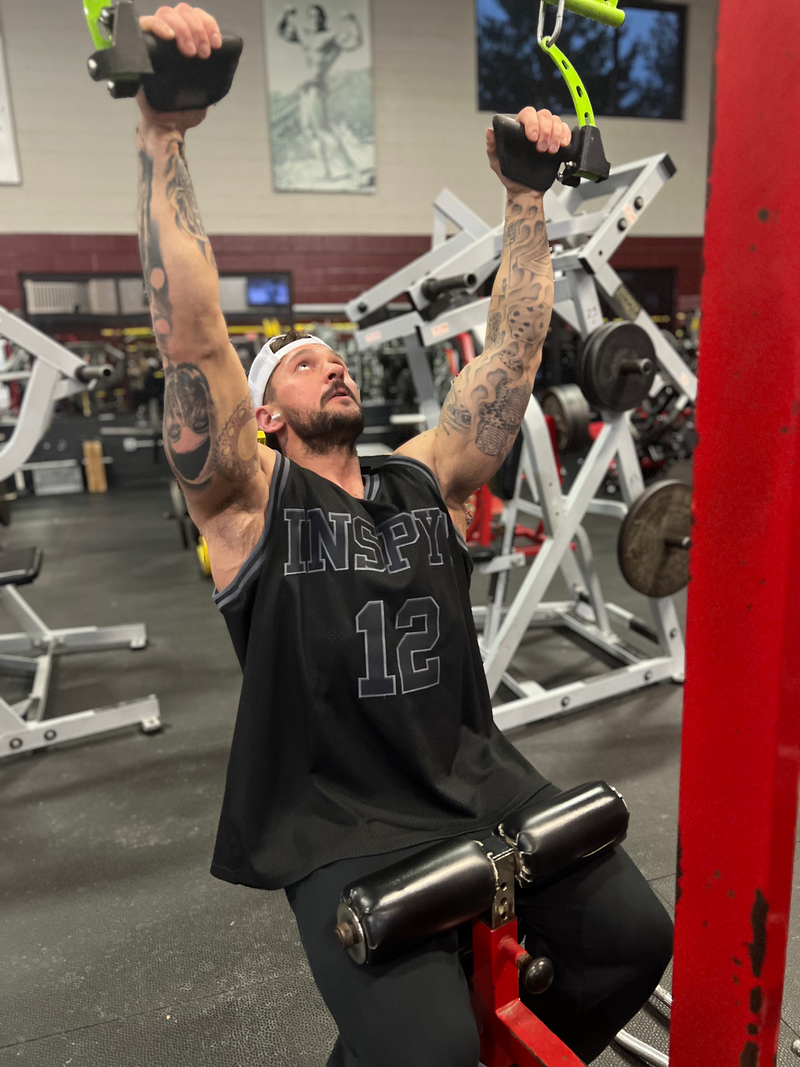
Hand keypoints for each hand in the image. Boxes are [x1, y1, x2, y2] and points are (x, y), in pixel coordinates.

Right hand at [136, 4, 221, 131]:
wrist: (169, 124)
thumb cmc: (185, 107)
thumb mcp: (209, 88)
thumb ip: (220, 72)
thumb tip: (236, 57)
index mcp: (187, 40)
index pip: (197, 16)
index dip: (209, 24)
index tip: (216, 44)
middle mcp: (171, 36)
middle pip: (183, 11)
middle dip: (197, 29)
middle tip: (203, 54)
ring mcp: (155, 39)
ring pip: (167, 13)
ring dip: (183, 29)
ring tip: (190, 53)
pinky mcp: (140, 47)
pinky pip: (145, 24)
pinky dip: (158, 26)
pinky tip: (169, 37)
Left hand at [486, 107, 571, 194]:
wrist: (525, 192)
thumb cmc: (510, 176)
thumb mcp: (497, 163)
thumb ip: (492, 147)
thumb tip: (489, 131)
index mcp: (519, 129)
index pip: (527, 114)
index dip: (532, 123)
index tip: (532, 137)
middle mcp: (534, 128)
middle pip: (544, 115)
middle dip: (545, 130)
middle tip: (541, 148)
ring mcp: (547, 134)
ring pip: (556, 121)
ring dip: (555, 134)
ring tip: (551, 151)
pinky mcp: (558, 142)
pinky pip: (565, 131)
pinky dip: (566, 136)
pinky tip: (562, 145)